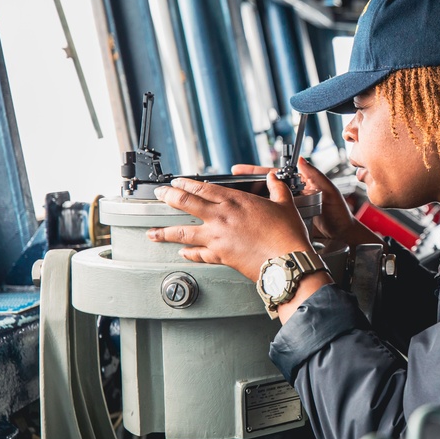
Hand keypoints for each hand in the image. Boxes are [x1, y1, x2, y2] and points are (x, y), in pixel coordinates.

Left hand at [146, 173, 315, 281]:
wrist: (286, 261)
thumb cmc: (287, 234)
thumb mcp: (284, 204)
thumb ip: (276, 188)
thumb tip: (274, 178)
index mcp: (234, 201)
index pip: (202, 187)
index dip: (185, 183)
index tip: (176, 181)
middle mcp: (221, 217)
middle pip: (185, 203)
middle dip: (167, 197)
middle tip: (158, 195)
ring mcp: (217, 238)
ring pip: (182, 233)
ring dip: (165, 232)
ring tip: (152, 233)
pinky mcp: (219, 256)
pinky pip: (198, 255)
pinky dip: (188, 254)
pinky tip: (182, 253)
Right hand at [232, 158, 381, 247]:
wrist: (343, 237)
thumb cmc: (340, 214)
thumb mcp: (329, 192)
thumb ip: (316, 176)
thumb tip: (302, 160)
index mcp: (298, 185)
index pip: (272, 176)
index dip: (254, 172)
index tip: (237, 170)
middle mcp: (290, 197)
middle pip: (262, 189)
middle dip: (245, 187)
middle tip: (228, 186)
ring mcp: (286, 211)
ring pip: (263, 204)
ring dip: (247, 203)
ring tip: (231, 203)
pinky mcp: (285, 225)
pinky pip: (268, 219)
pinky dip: (255, 219)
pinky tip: (244, 220)